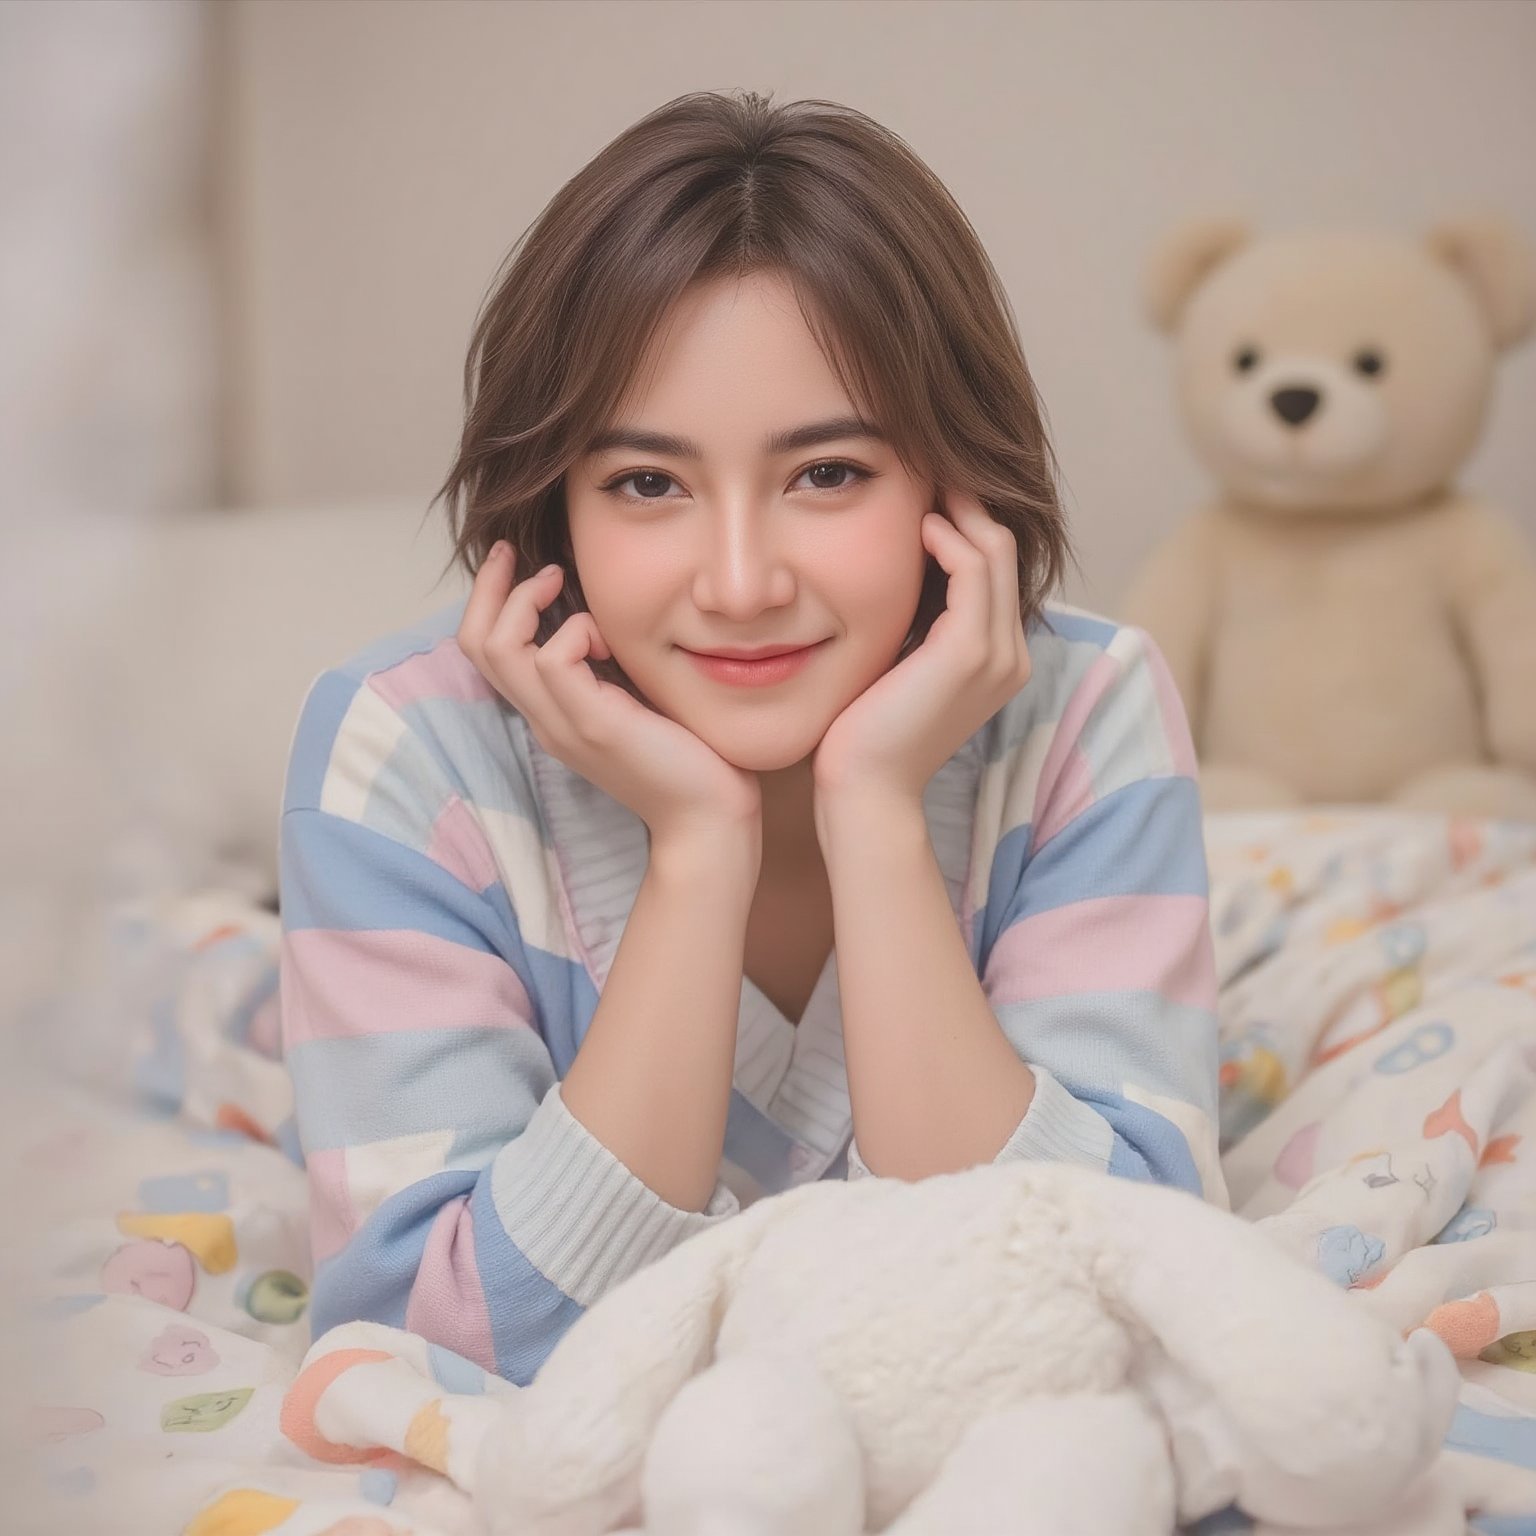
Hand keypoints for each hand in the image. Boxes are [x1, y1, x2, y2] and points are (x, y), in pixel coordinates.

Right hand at [457, 544, 762, 844]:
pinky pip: (554, 658)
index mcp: (551, 715)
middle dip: (490, 587)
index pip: (487, 653)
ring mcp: (563, 725)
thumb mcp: (635, 698)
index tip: (518, 564)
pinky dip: (578, 630)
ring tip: (563, 585)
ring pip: (500, 647)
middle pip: (476, 645)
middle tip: (515, 553)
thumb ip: (610, 666)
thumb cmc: (688, 757)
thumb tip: (604, 613)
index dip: (490, 602)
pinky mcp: (593, 725)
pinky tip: (610, 638)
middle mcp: (545, 720)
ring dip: (529, 600)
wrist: (709, 819)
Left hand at [812, 491, 1031, 808]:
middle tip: (930, 468)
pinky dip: (951, 539)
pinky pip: (976, 569)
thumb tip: (891, 578)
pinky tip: (920, 523)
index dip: (965, 525)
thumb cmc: (865, 735)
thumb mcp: (896, 668)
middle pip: (1003, 551)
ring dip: (960, 510)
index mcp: (997, 660)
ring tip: (924, 483)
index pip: (994, 572)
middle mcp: (1011, 656)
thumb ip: (910, 627)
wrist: (864, 789)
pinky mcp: (971, 651)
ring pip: (994, 551)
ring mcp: (998, 653)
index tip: (927, 492)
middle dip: (968, 505)